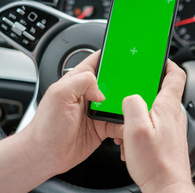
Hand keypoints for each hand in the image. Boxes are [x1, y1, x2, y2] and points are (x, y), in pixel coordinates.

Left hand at [22, 51, 123, 174]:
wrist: (45, 155)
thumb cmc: (46, 126)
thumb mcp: (59, 94)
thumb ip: (82, 81)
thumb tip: (102, 90)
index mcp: (77, 81)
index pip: (97, 61)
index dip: (111, 56)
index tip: (126, 56)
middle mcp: (89, 94)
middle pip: (114, 82)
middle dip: (126, 83)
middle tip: (133, 87)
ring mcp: (97, 112)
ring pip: (120, 103)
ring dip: (127, 106)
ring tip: (132, 109)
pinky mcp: (103, 128)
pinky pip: (120, 124)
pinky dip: (125, 125)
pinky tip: (124, 127)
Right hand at [118, 60, 194, 192]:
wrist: (166, 187)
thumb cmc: (155, 163)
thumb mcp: (136, 129)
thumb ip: (132, 105)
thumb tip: (131, 95)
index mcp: (168, 106)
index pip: (175, 74)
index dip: (167, 62)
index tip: (156, 57)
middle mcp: (175, 114)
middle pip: (164, 89)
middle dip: (147, 85)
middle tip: (132, 86)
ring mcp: (173, 126)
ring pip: (158, 106)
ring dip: (143, 106)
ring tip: (128, 115)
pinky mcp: (169, 137)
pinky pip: (157, 121)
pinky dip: (145, 121)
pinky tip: (133, 133)